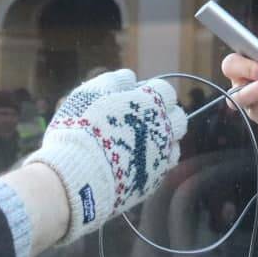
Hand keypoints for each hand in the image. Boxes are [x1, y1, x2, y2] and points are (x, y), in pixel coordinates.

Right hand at [25, 69, 186, 244]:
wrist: (79, 174)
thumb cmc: (82, 128)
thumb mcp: (91, 93)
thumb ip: (114, 80)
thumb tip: (130, 76)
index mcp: (151, 103)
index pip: (166, 91)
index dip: (151, 93)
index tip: (135, 98)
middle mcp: (163, 128)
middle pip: (178, 116)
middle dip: (165, 115)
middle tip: (140, 121)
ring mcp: (162, 156)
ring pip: (175, 143)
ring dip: (163, 140)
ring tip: (138, 143)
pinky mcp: (155, 180)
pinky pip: (164, 166)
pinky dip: (155, 162)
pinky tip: (135, 161)